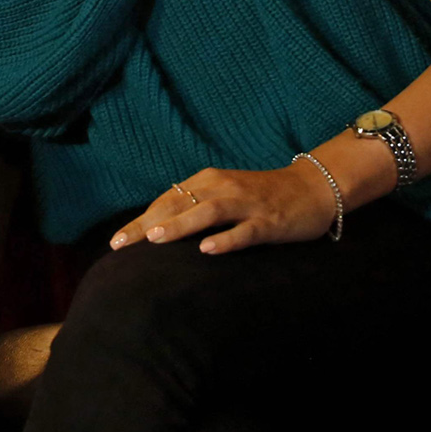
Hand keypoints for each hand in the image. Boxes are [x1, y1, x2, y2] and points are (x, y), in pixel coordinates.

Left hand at [109, 164, 336, 254]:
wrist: (314, 187)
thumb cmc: (262, 196)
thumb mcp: (225, 195)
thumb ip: (195, 207)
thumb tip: (158, 229)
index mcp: (209, 181)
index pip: (167, 201)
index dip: (140, 221)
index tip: (116, 242)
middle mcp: (224, 188)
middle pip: (179, 205)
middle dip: (147, 225)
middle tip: (120, 245)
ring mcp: (247, 204)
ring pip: (209, 213)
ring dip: (181, 225)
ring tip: (155, 239)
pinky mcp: (270, 221)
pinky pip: (245, 231)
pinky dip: (226, 239)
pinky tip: (208, 250)